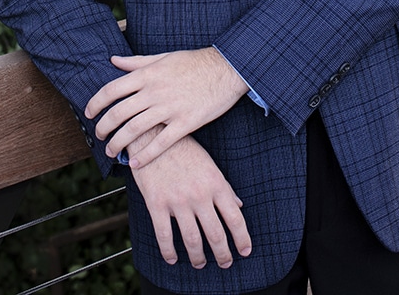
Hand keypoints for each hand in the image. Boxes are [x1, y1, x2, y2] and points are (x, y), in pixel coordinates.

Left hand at [85, 47, 247, 166]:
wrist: (226, 68)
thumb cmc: (193, 62)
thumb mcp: (163, 57)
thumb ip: (137, 62)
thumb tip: (114, 61)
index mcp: (147, 74)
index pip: (112, 89)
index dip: (96, 103)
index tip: (88, 112)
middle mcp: (154, 91)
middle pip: (119, 113)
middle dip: (103, 127)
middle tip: (99, 135)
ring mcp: (169, 108)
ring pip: (135, 130)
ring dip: (118, 143)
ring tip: (111, 151)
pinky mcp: (185, 123)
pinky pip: (160, 143)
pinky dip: (145, 155)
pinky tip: (134, 162)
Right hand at [130, 130, 251, 269]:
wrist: (153, 135)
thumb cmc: (184, 149)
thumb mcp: (209, 164)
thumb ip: (224, 187)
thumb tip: (238, 206)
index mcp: (215, 183)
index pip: (235, 218)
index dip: (242, 239)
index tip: (245, 251)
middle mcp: (199, 194)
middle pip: (216, 234)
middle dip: (223, 254)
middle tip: (225, 263)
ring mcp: (177, 200)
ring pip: (192, 240)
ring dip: (198, 257)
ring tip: (201, 263)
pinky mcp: (156, 203)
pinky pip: (164, 236)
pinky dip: (169, 252)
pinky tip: (173, 259)